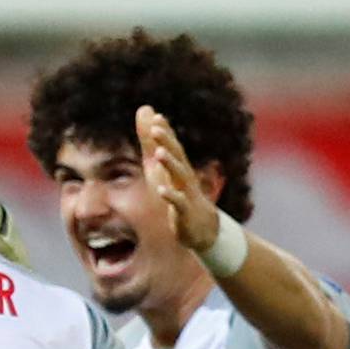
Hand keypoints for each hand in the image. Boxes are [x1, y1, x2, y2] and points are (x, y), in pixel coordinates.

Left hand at [136, 105, 220, 253]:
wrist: (203, 230)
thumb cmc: (182, 198)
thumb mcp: (166, 173)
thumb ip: (152, 147)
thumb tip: (146, 120)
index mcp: (180, 169)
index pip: (174, 148)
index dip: (166, 133)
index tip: (157, 117)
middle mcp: (185, 179)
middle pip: (178, 158)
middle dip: (167, 143)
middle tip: (155, 128)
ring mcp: (187, 195)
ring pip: (180, 178)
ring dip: (170, 165)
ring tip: (159, 153)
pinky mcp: (185, 214)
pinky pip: (179, 204)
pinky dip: (171, 196)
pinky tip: (161, 190)